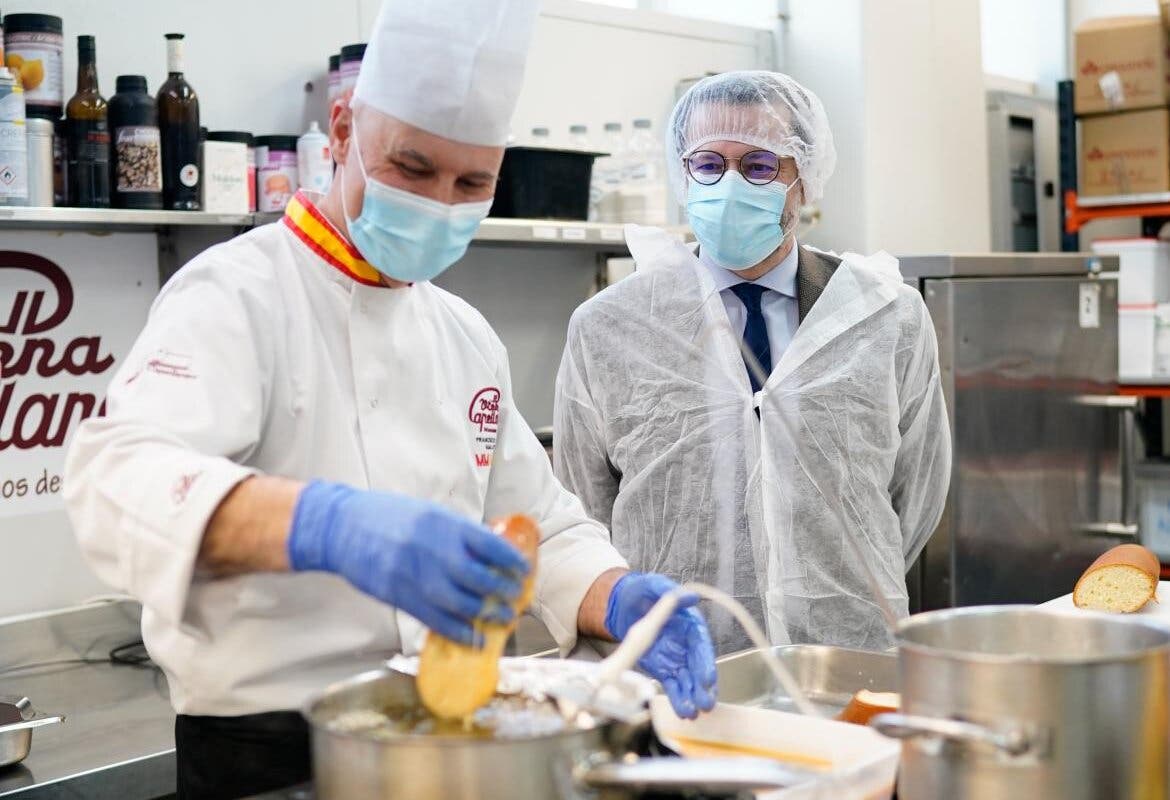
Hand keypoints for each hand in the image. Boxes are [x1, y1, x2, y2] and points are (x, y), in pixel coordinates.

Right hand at [287, 481, 529, 645]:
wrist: (342, 527)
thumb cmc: (389, 516)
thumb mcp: (429, 513)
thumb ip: (458, 533)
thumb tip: (491, 553)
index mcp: (443, 524)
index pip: (488, 544)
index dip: (511, 560)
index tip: (524, 569)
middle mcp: (431, 550)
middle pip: (478, 577)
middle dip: (504, 590)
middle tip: (517, 596)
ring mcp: (414, 575)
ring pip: (460, 603)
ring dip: (486, 614)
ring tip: (503, 617)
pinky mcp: (399, 596)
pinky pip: (435, 619)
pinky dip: (459, 631)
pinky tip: (475, 637)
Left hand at [604, 572, 716, 718]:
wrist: (624, 604)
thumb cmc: (644, 592)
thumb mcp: (655, 586)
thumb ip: (671, 593)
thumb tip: (692, 597)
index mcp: (690, 624)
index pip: (702, 645)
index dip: (706, 662)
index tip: (708, 678)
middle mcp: (687, 644)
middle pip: (698, 667)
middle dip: (703, 687)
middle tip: (706, 704)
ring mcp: (677, 658)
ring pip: (688, 681)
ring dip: (691, 697)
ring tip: (692, 713)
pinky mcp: (664, 669)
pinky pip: (673, 685)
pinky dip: (678, 698)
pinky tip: (682, 712)